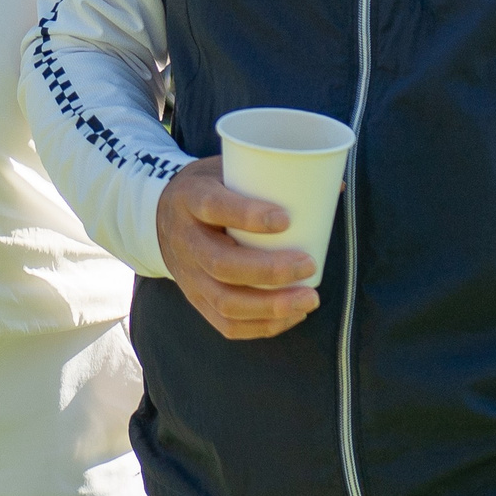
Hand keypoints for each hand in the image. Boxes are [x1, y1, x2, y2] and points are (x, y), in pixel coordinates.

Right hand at [155, 158, 320, 340]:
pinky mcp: (196, 300)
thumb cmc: (208, 189)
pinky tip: (292, 315)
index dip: (247, 215)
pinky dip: (263, 326)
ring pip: (225, 301)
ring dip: (271, 306)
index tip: (285, 219)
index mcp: (190, 199)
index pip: (213, 208)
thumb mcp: (225, 169)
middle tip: (308, 264)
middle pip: (222, 264)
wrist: (159, 217)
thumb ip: (270, 174)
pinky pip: (226, 324)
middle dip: (269, 271)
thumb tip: (336, 185)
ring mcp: (188, 276)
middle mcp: (185, 241)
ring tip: (309, 299)